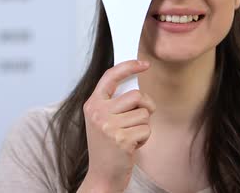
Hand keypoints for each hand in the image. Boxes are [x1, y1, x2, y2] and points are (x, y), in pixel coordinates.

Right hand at [79, 60, 154, 192]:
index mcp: (92, 104)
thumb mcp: (102, 120)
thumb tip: (135, 83)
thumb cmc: (106, 147)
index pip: (110, 76)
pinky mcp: (121, 139)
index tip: (143, 64)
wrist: (102, 176)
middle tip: (139, 119)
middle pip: (136, 95)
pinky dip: (144, 139)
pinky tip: (132, 146)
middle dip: (145, 107)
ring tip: (130, 136)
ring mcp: (108, 126)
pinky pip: (146, 129)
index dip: (128, 66)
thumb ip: (113, 102)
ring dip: (143, 126)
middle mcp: (98, 113)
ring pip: (144, 113)